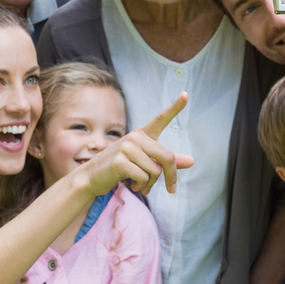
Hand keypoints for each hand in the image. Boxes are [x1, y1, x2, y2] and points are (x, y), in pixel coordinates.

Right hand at [77, 92, 193, 197]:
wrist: (92, 177)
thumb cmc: (121, 169)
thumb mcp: (145, 163)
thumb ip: (166, 162)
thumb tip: (192, 161)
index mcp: (142, 134)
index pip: (161, 118)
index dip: (175, 107)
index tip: (186, 94)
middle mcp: (136, 137)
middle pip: (168, 157)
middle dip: (171, 176)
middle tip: (171, 189)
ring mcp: (127, 147)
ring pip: (156, 171)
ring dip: (151, 184)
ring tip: (140, 184)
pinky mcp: (120, 161)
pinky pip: (144, 178)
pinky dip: (142, 186)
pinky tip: (132, 185)